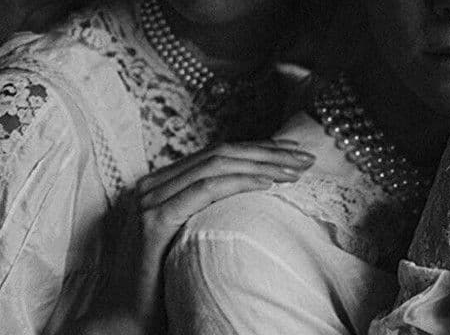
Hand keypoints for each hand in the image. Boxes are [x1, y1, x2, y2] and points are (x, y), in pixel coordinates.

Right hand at [69, 140, 315, 333]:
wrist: (126, 318)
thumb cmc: (164, 280)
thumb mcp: (191, 233)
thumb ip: (210, 208)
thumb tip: (260, 187)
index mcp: (160, 184)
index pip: (217, 154)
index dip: (259, 148)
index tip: (294, 151)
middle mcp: (151, 185)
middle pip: (220, 154)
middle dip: (268, 152)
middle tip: (305, 157)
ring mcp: (149, 201)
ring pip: (216, 166)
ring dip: (262, 165)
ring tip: (295, 170)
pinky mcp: (153, 220)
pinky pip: (205, 190)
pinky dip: (239, 183)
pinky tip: (267, 184)